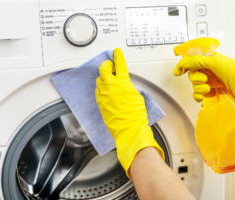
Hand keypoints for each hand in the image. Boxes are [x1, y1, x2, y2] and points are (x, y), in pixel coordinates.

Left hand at [95, 48, 163, 177]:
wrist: (129, 128)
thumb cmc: (136, 114)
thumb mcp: (136, 95)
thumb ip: (128, 87)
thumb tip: (124, 86)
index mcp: (122, 82)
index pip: (119, 65)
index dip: (118, 57)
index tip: (116, 52)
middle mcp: (110, 86)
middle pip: (103, 69)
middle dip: (107, 66)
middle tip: (110, 66)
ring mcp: (103, 95)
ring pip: (99, 81)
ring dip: (103, 78)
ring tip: (108, 80)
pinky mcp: (100, 103)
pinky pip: (98, 92)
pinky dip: (101, 89)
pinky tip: (106, 92)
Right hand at [173, 52, 234, 116]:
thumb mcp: (214, 61)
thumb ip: (196, 61)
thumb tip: (182, 63)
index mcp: (209, 60)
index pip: (191, 61)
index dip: (183, 66)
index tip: (177, 72)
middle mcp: (209, 70)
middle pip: (191, 75)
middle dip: (196, 79)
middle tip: (204, 79)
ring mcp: (211, 81)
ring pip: (195, 86)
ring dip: (199, 89)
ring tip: (208, 88)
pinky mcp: (213, 92)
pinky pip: (200, 95)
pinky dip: (200, 96)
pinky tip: (204, 96)